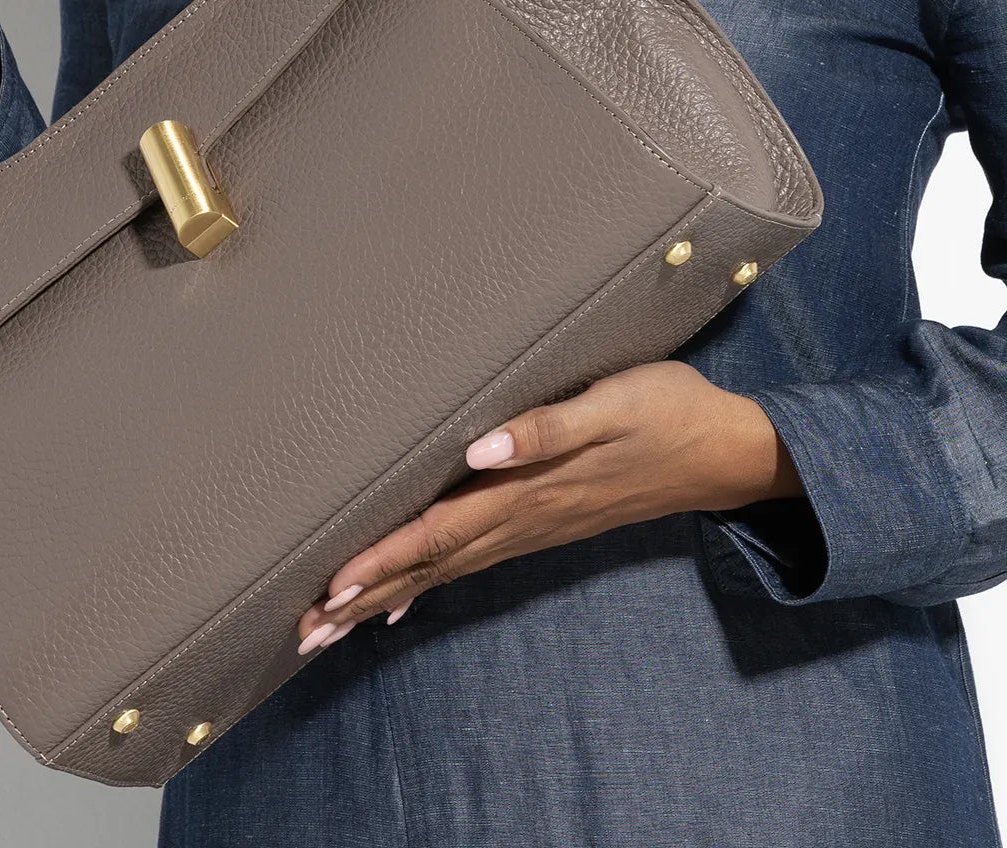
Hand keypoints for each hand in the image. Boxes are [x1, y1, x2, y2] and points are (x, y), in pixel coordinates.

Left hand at [293, 360, 804, 652]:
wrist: (726, 449)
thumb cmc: (664, 410)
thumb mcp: (610, 404)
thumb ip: (545, 427)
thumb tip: (481, 449)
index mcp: (529, 488)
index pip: (439, 531)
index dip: (384, 559)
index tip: (333, 587)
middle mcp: (524, 518)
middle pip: (431, 564)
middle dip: (366, 595)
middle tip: (306, 629)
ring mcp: (534, 526)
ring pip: (446, 570)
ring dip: (387, 596)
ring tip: (332, 623)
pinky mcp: (545, 521)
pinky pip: (473, 563)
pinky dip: (429, 586)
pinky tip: (401, 607)